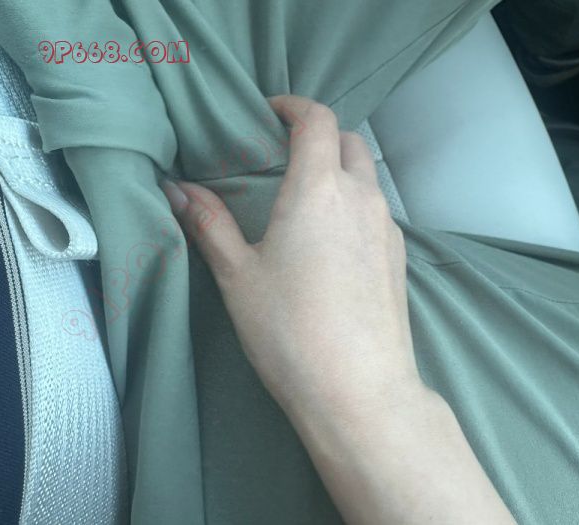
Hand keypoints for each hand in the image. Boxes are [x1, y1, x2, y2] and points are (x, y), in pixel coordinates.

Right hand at [161, 94, 513, 524]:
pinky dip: (356, 205)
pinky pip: (378, 212)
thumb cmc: (288, 328)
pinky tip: (334, 241)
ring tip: (307, 199)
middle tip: (286, 155)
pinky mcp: (400, 258)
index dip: (294, 105)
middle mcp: (362, 198)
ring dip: (341, 172)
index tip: (272, 111)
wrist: (358, 388)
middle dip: (320, 136)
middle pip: (349, 142)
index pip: (317, 119)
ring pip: (368, 178)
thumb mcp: (238, 275)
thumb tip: (178, 189)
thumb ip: (209, 224)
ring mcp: (387, 228)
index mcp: (319, 189)